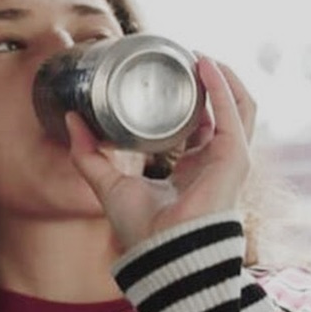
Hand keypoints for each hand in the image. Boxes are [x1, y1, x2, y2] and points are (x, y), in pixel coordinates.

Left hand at [66, 57, 254, 249]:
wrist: (159, 256)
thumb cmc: (142, 230)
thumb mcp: (107, 183)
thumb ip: (88, 154)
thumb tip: (71, 119)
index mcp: (192, 169)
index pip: (201, 126)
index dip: (191, 99)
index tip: (173, 73)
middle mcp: (215, 162)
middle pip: (223, 112)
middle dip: (209, 82)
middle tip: (185, 57)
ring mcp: (229, 161)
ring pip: (239, 108)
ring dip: (221, 78)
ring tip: (198, 54)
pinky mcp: (234, 160)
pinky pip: (235, 114)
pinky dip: (222, 87)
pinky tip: (205, 64)